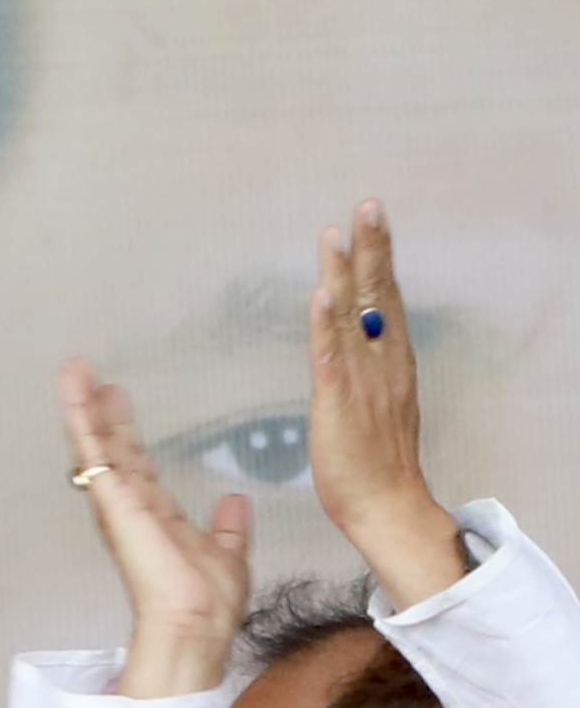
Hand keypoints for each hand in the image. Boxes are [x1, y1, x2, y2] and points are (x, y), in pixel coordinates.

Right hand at [62, 359, 253, 701]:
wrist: (197, 621)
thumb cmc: (209, 599)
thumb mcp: (228, 552)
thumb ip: (228, 527)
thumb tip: (233, 501)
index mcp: (155, 515)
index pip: (136, 463)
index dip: (126, 432)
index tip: (118, 399)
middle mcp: (130, 506)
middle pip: (110, 448)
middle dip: (98, 411)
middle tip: (87, 373)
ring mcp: (118, 503)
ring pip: (96, 446)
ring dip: (82, 408)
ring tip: (72, 371)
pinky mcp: (113, 502)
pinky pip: (95, 456)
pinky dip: (84, 424)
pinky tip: (78, 395)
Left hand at [308, 202, 466, 603]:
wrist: (383, 503)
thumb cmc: (373, 457)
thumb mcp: (375, 398)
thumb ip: (366, 363)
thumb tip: (354, 332)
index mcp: (388, 361)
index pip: (384, 298)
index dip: (377, 256)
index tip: (370, 217)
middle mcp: (380, 363)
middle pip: (376, 296)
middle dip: (370, 248)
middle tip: (366, 204)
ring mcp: (360, 382)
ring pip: (352, 319)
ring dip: (343, 276)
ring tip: (336, 236)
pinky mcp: (337, 405)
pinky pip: (331, 362)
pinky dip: (325, 329)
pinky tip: (320, 301)